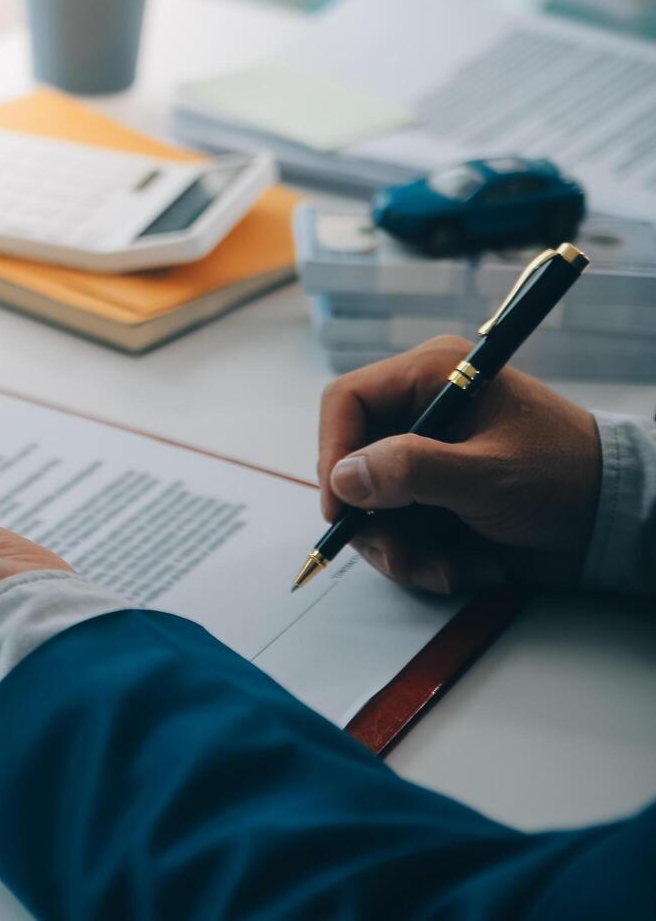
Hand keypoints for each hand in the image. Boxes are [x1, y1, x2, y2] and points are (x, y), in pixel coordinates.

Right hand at [318, 336, 600, 593]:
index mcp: (433, 377)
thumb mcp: (489, 474)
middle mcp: (420, 412)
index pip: (347, 401)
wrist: (613, 523)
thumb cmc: (565, 479)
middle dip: (374, 520)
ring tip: (449, 569)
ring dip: (402, 549)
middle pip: (350, 463)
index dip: (333, 452)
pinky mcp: (430, 498)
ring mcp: (423, 458)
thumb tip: (344, 478)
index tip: (342, 506)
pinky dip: (423, 559)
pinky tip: (468, 566)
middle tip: (401, 556)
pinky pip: (396, 531)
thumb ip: (414, 470)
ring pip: (370, 507)